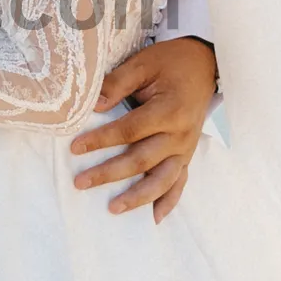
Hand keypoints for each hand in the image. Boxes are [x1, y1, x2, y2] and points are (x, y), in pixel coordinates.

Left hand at [70, 36, 216, 222]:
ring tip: (113, 208)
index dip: (101, 140)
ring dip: (138, 197)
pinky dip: (169, 201)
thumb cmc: (171, 63)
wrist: (204, 65)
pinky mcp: (188, 155)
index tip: (75, 147)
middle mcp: (180, 135)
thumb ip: (117, 84)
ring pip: (162, 179)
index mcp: (169, 110)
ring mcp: (186, 148)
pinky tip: (154, 218)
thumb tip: (92, 105)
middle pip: (142, 160)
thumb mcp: (143, 64)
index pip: (129, 131)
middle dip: (109, 173)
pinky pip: (180, 182)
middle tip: (81, 182)